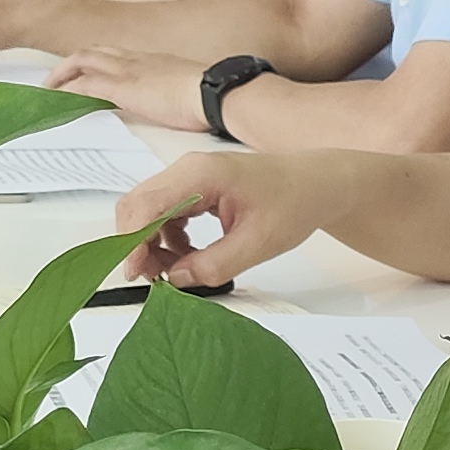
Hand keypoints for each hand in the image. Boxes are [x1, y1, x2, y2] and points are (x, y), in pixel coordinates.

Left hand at [46, 47, 207, 129]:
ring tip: (48, 90)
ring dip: (62, 74)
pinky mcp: (122, 88)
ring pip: (82, 61)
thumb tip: (180, 105)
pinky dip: (67, 92)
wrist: (217, 92)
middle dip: (70, 64)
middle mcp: (136, 59)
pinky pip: (85, 86)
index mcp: (152, 59)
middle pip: (93, 51)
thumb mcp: (189, 90)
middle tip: (56, 81)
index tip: (86, 75)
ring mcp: (128, 71)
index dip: (96, 63)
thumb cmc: (212, 95)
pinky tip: (57, 101)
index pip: (115, 55)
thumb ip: (176, 93)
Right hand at [112, 150, 329, 288]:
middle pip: (138, 205)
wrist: (316, 183)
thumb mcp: (258, 243)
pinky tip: (187, 255)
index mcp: (201, 174)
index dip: (133, 241)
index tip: (136, 273)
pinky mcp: (194, 186)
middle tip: (153, 277)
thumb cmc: (294, 201)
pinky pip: (164, 212)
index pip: (146, 205)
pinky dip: (167, 237)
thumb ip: (214, 265)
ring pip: (148, 210)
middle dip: (138, 244)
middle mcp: (188, 169)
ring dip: (152, 243)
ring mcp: (189, 176)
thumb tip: (176, 280)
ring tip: (175, 270)